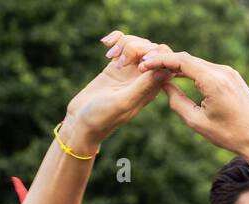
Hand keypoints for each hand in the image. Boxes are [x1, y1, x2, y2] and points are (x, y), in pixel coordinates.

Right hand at [63, 32, 174, 146]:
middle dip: (136, 48)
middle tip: (118, 61)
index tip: (138, 66)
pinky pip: (124, 42)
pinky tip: (104, 44)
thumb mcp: (123, 101)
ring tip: (109, 57)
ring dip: (123, 43)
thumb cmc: (102, 116)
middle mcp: (144, 79)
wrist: (81, 121)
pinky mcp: (117, 64)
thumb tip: (167, 71)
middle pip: (152, 49)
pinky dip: (116, 38)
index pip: (166, 63)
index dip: (156, 57)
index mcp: (152, 89)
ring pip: (138, 43)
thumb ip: (143, 87)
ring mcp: (131, 70)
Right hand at [136, 50, 248, 156]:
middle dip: (166, 61)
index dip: (160, 61)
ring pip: (198, 64)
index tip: (144, 65)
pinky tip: (179, 76)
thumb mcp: (197, 121)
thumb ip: (177, 101)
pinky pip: (208, 69)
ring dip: (179, 66)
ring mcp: (230, 73)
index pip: (181, 61)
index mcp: (213, 81)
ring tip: (159, 71)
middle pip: (188, 59)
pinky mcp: (234, 77)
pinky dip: (192, 71)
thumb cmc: (230, 135)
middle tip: (146, 66)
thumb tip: (164, 85)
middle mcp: (223, 72)